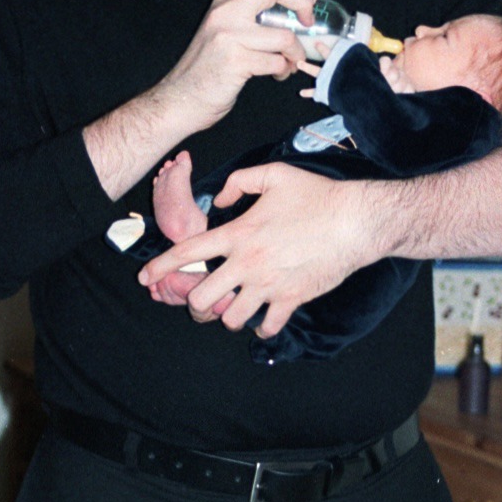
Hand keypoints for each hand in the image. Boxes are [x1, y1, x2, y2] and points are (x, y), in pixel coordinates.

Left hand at [138, 163, 372, 338]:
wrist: (356, 222)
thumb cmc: (316, 195)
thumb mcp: (273, 174)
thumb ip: (237, 182)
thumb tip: (216, 200)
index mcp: (238, 234)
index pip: (188, 253)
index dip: (160, 266)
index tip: (145, 278)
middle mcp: (248, 264)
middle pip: (202, 297)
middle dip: (195, 302)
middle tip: (202, 299)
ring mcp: (269, 285)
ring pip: (230, 318)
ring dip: (227, 315)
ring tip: (233, 308)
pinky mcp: (291, 299)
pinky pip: (267, 326)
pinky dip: (261, 326)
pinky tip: (263, 318)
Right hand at [156, 0, 316, 133]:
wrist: (180, 99)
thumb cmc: (205, 68)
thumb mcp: (220, 30)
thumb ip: (247, 15)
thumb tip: (291, 12)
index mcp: (224, 1)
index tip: (303, 3)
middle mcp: (225, 12)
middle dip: (303, 4)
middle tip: (308, 24)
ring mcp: (229, 36)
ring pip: (284, 35)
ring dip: (296, 53)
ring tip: (291, 62)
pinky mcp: (236, 62)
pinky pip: (277, 62)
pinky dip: (284, 70)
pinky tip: (277, 74)